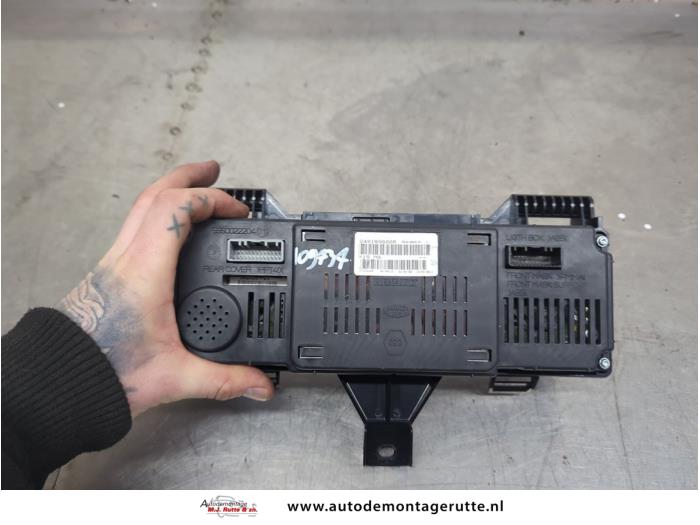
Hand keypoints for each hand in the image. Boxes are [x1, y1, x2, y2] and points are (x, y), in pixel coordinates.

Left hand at [57, 161, 274, 416]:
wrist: (58, 381)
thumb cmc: (104, 373)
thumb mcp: (175, 377)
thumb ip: (224, 380)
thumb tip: (259, 384)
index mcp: (145, 273)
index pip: (176, 211)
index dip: (211, 199)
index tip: (237, 210)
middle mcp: (126, 259)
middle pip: (154, 195)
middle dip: (188, 177)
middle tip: (215, 170)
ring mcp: (113, 262)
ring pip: (139, 207)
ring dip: (169, 190)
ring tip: (195, 189)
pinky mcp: (108, 272)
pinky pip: (133, 225)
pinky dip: (157, 213)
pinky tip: (170, 229)